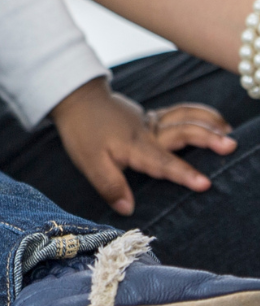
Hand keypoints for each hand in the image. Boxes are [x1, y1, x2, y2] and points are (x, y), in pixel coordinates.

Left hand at [50, 76, 232, 214]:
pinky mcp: (149, 117)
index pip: (163, 163)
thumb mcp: (88, 162)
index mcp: (135, 147)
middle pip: (182, 133)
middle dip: (207, 139)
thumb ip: (110, 185)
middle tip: (230, 144)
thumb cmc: (82, 130)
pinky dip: (197, 116)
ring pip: (184, 119)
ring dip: (207, 123)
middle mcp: (148, 133)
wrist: (76, 97)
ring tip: (228, 131)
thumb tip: (128, 209)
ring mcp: (150, 123)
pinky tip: (211, 122)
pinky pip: (177, 114)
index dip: (183, 174)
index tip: (204, 184)